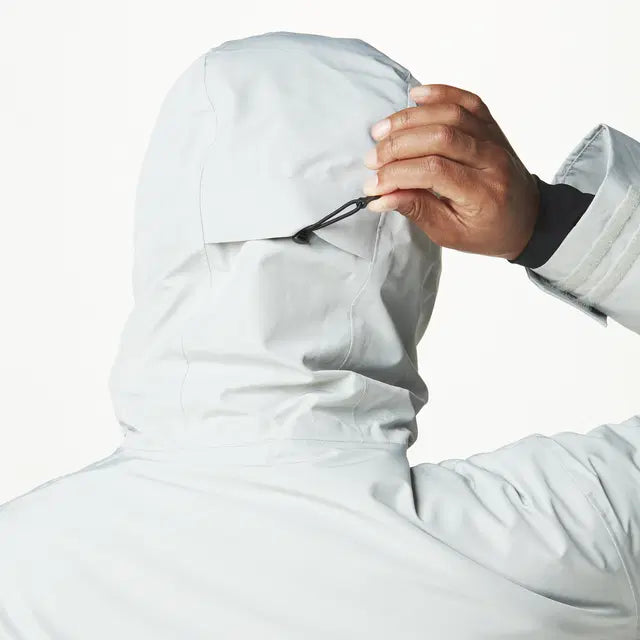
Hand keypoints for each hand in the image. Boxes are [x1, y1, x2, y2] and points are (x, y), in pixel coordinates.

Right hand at [362, 84, 539, 259]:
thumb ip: (417, 210)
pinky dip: (440, 93)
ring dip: (410, 119)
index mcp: (483, 194)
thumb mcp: (450, 233)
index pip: (434, 172)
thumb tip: (381, 197)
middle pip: (440, 138)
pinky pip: (468, 101)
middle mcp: (492, 161)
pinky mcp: (491, 126)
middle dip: (398, 146)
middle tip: (372, 160)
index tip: (373, 185)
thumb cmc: (486, 231)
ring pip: (450, 115)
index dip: (397, 175)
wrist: (527, 218)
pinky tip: (415, 96)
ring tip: (381, 132)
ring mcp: (494, 139)